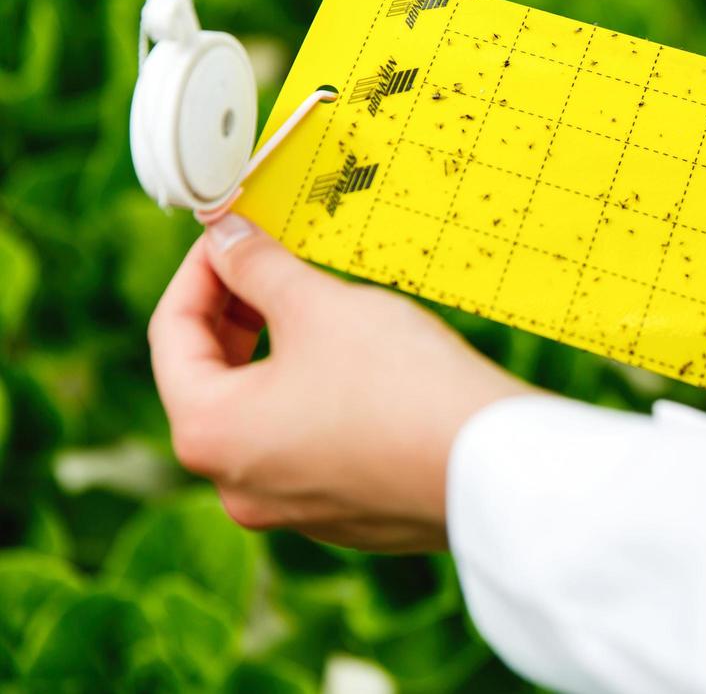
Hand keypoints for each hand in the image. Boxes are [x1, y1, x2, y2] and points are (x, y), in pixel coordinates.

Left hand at [148, 213, 539, 550]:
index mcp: (209, 432)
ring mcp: (290, 510)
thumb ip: (258, 268)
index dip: (200, 270)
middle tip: (271, 265)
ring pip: (264, 417)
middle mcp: (235, 484)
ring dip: (279, 358)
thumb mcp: (320, 305)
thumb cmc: (400, 383)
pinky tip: (364, 370)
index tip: (231, 233)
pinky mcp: (343, 517)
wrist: (489, 466)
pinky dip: (319, 402)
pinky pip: (310, 448)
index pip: (171, 334)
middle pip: (212, 381)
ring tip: (323, 311)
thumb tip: (225, 238)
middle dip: (237, 316)